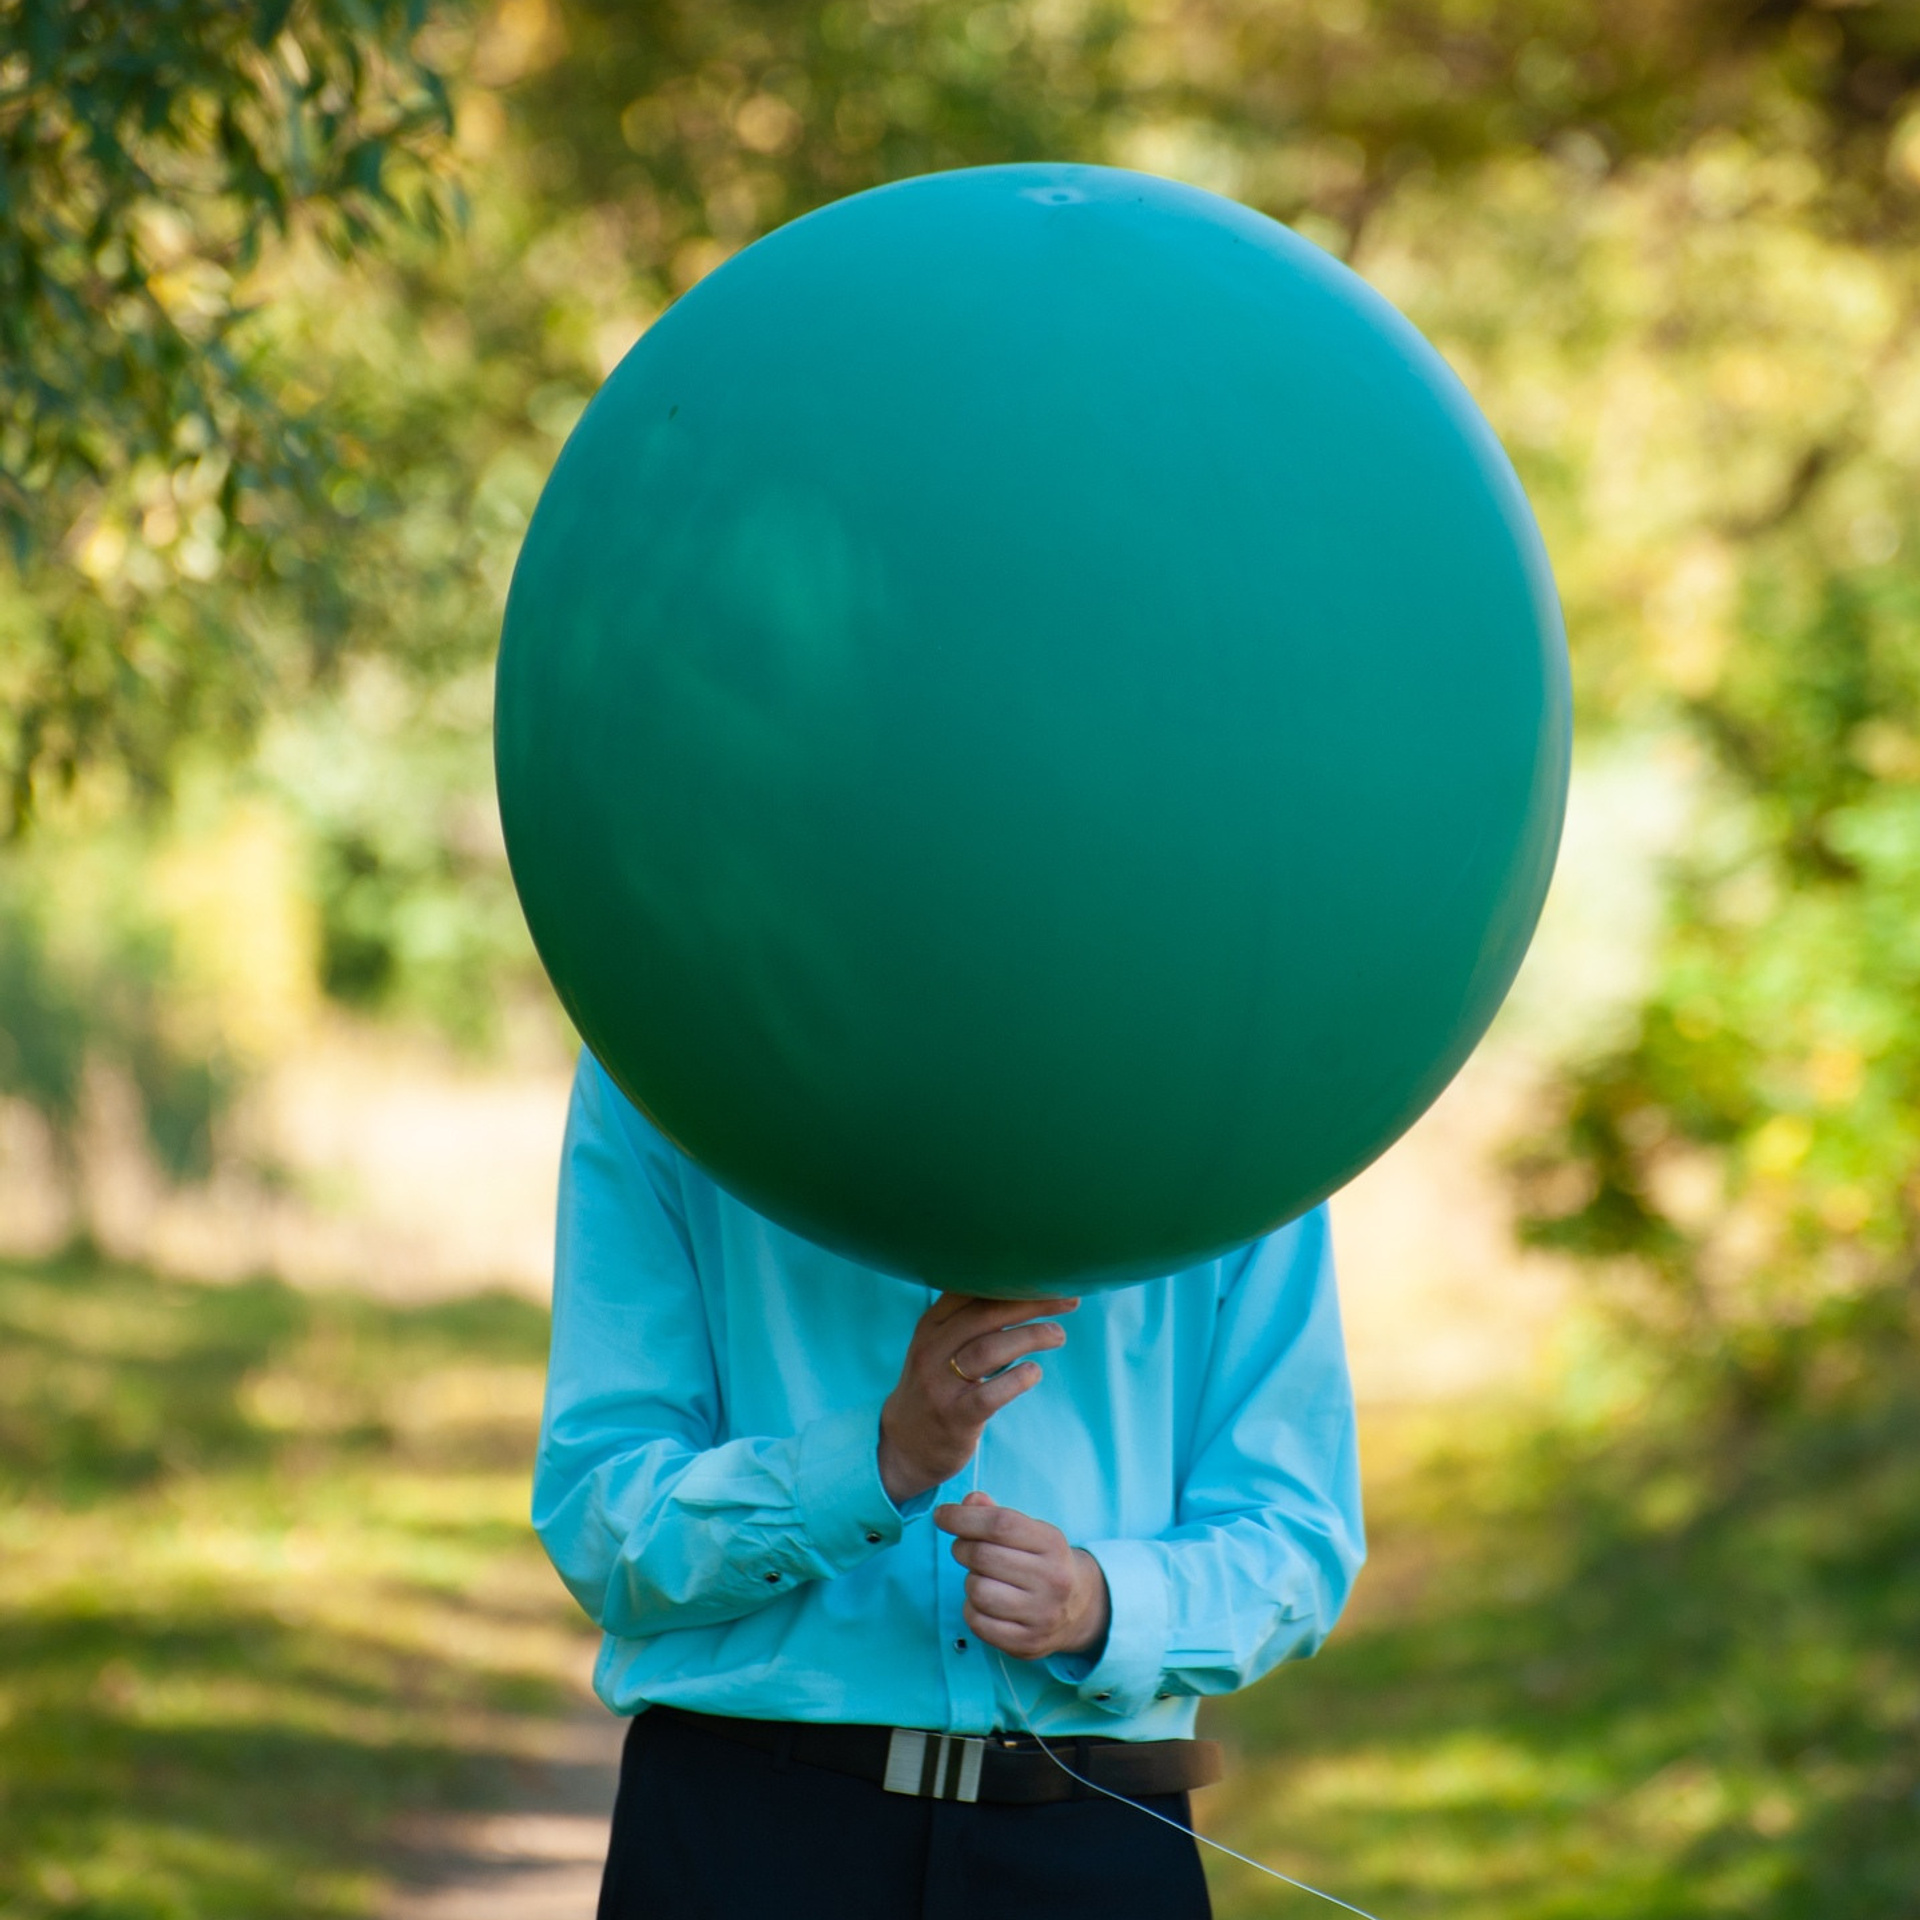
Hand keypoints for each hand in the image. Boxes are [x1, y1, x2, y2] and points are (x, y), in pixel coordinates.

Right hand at [877, 1293, 1077, 1505]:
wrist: (904, 1445)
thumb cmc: (936, 1386)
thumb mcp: (939, 1347)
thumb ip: (969, 1321)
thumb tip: (1022, 1292)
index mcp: (931, 1326)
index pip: (970, 1291)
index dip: (1011, 1281)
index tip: (1046, 1277)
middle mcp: (931, 1350)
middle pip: (985, 1315)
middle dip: (1031, 1304)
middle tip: (1068, 1302)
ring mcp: (940, 1385)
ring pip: (988, 1349)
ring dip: (1030, 1337)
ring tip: (1058, 1335)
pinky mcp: (955, 1417)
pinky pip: (989, 1394)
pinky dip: (1016, 1379)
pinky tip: (1035, 1372)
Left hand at [934, 1491, 1110, 1660]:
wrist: (1082, 1608)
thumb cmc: (1043, 1561)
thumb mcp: (1030, 1532)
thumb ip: (996, 1514)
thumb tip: (968, 1502)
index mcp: (1053, 1543)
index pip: (1001, 1524)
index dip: (963, 1517)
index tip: (942, 1516)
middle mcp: (1052, 1579)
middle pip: (983, 1556)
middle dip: (962, 1548)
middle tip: (963, 1548)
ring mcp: (1041, 1614)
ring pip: (978, 1591)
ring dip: (969, 1581)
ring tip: (981, 1577)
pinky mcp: (1027, 1642)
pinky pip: (978, 1623)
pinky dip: (971, 1609)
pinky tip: (984, 1603)